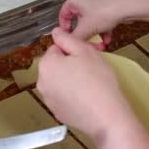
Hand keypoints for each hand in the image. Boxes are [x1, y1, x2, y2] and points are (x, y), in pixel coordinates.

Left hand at [37, 28, 132, 142]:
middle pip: (56, 65)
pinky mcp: (57, 112)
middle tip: (90, 69)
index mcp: (47, 65)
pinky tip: (86, 97)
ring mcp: (48, 99)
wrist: (106, 116)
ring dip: (70, 79)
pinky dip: (72, 95)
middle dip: (70, 65)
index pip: (56, 48)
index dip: (72, 50)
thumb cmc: (98, 82)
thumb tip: (56, 32)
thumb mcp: (85, 51)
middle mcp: (42, 82)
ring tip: (89, 84)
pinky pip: (63, 97)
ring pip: (59, 81)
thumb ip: (67, 39)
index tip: (85, 56)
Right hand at [59, 0, 125, 46]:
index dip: (65, 29)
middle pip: (79, 20)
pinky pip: (100, 20)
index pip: (63, 15)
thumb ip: (74, 37)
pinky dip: (102, 30)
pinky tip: (107, 39)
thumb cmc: (107, 11)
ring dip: (94, 34)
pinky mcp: (106, 5)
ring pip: (90, 21)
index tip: (68, 38)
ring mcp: (96, 0)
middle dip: (84, 34)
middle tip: (85, 42)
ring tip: (99, 44)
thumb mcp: (86, 29)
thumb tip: (66, 42)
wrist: (128, 6)